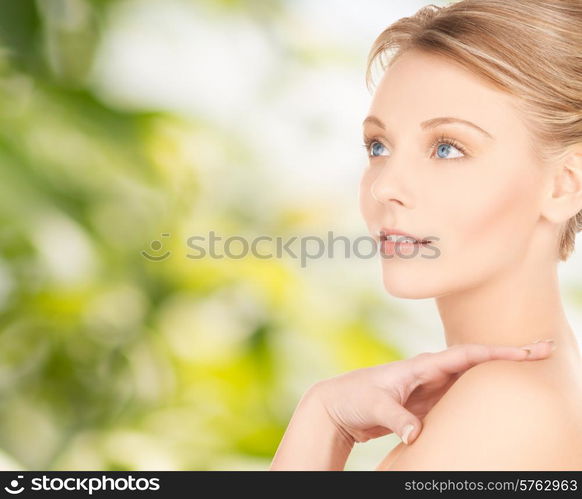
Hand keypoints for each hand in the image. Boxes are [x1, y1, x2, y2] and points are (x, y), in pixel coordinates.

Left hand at [310, 339, 555, 445]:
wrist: (336, 405)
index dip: (499, 352)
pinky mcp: (424, 402)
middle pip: (475, 361)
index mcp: (420, 366)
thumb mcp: (372, 406)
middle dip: (508, 355)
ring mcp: (428, 386)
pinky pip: (456, 396)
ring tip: (526, 368)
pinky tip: (489, 397)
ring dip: (495, 373)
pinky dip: (475, 395)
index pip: (466, 354)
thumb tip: (418, 433)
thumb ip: (396, 418)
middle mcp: (428, 372)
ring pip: (468, 378)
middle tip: (543, 351)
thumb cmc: (353, 397)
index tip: (529, 350)